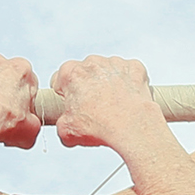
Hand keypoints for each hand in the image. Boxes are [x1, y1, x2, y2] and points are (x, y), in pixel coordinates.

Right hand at [48, 55, 163, 151]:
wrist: (131, 126)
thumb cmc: (99, 126)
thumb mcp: (66, 132)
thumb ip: (62, 122)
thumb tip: (66, 124)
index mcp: (70, 73)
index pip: (60, 80)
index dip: (64, 95)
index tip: (72, 105)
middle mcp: (91, 62)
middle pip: (85, 74)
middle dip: (87, 88)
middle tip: (93, 109)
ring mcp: (114, 63)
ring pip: (107, 72)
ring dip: (108, 84)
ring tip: (113, 107)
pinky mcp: (134, 67)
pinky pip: (129, 73)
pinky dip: (128, 84)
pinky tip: (127, 100)